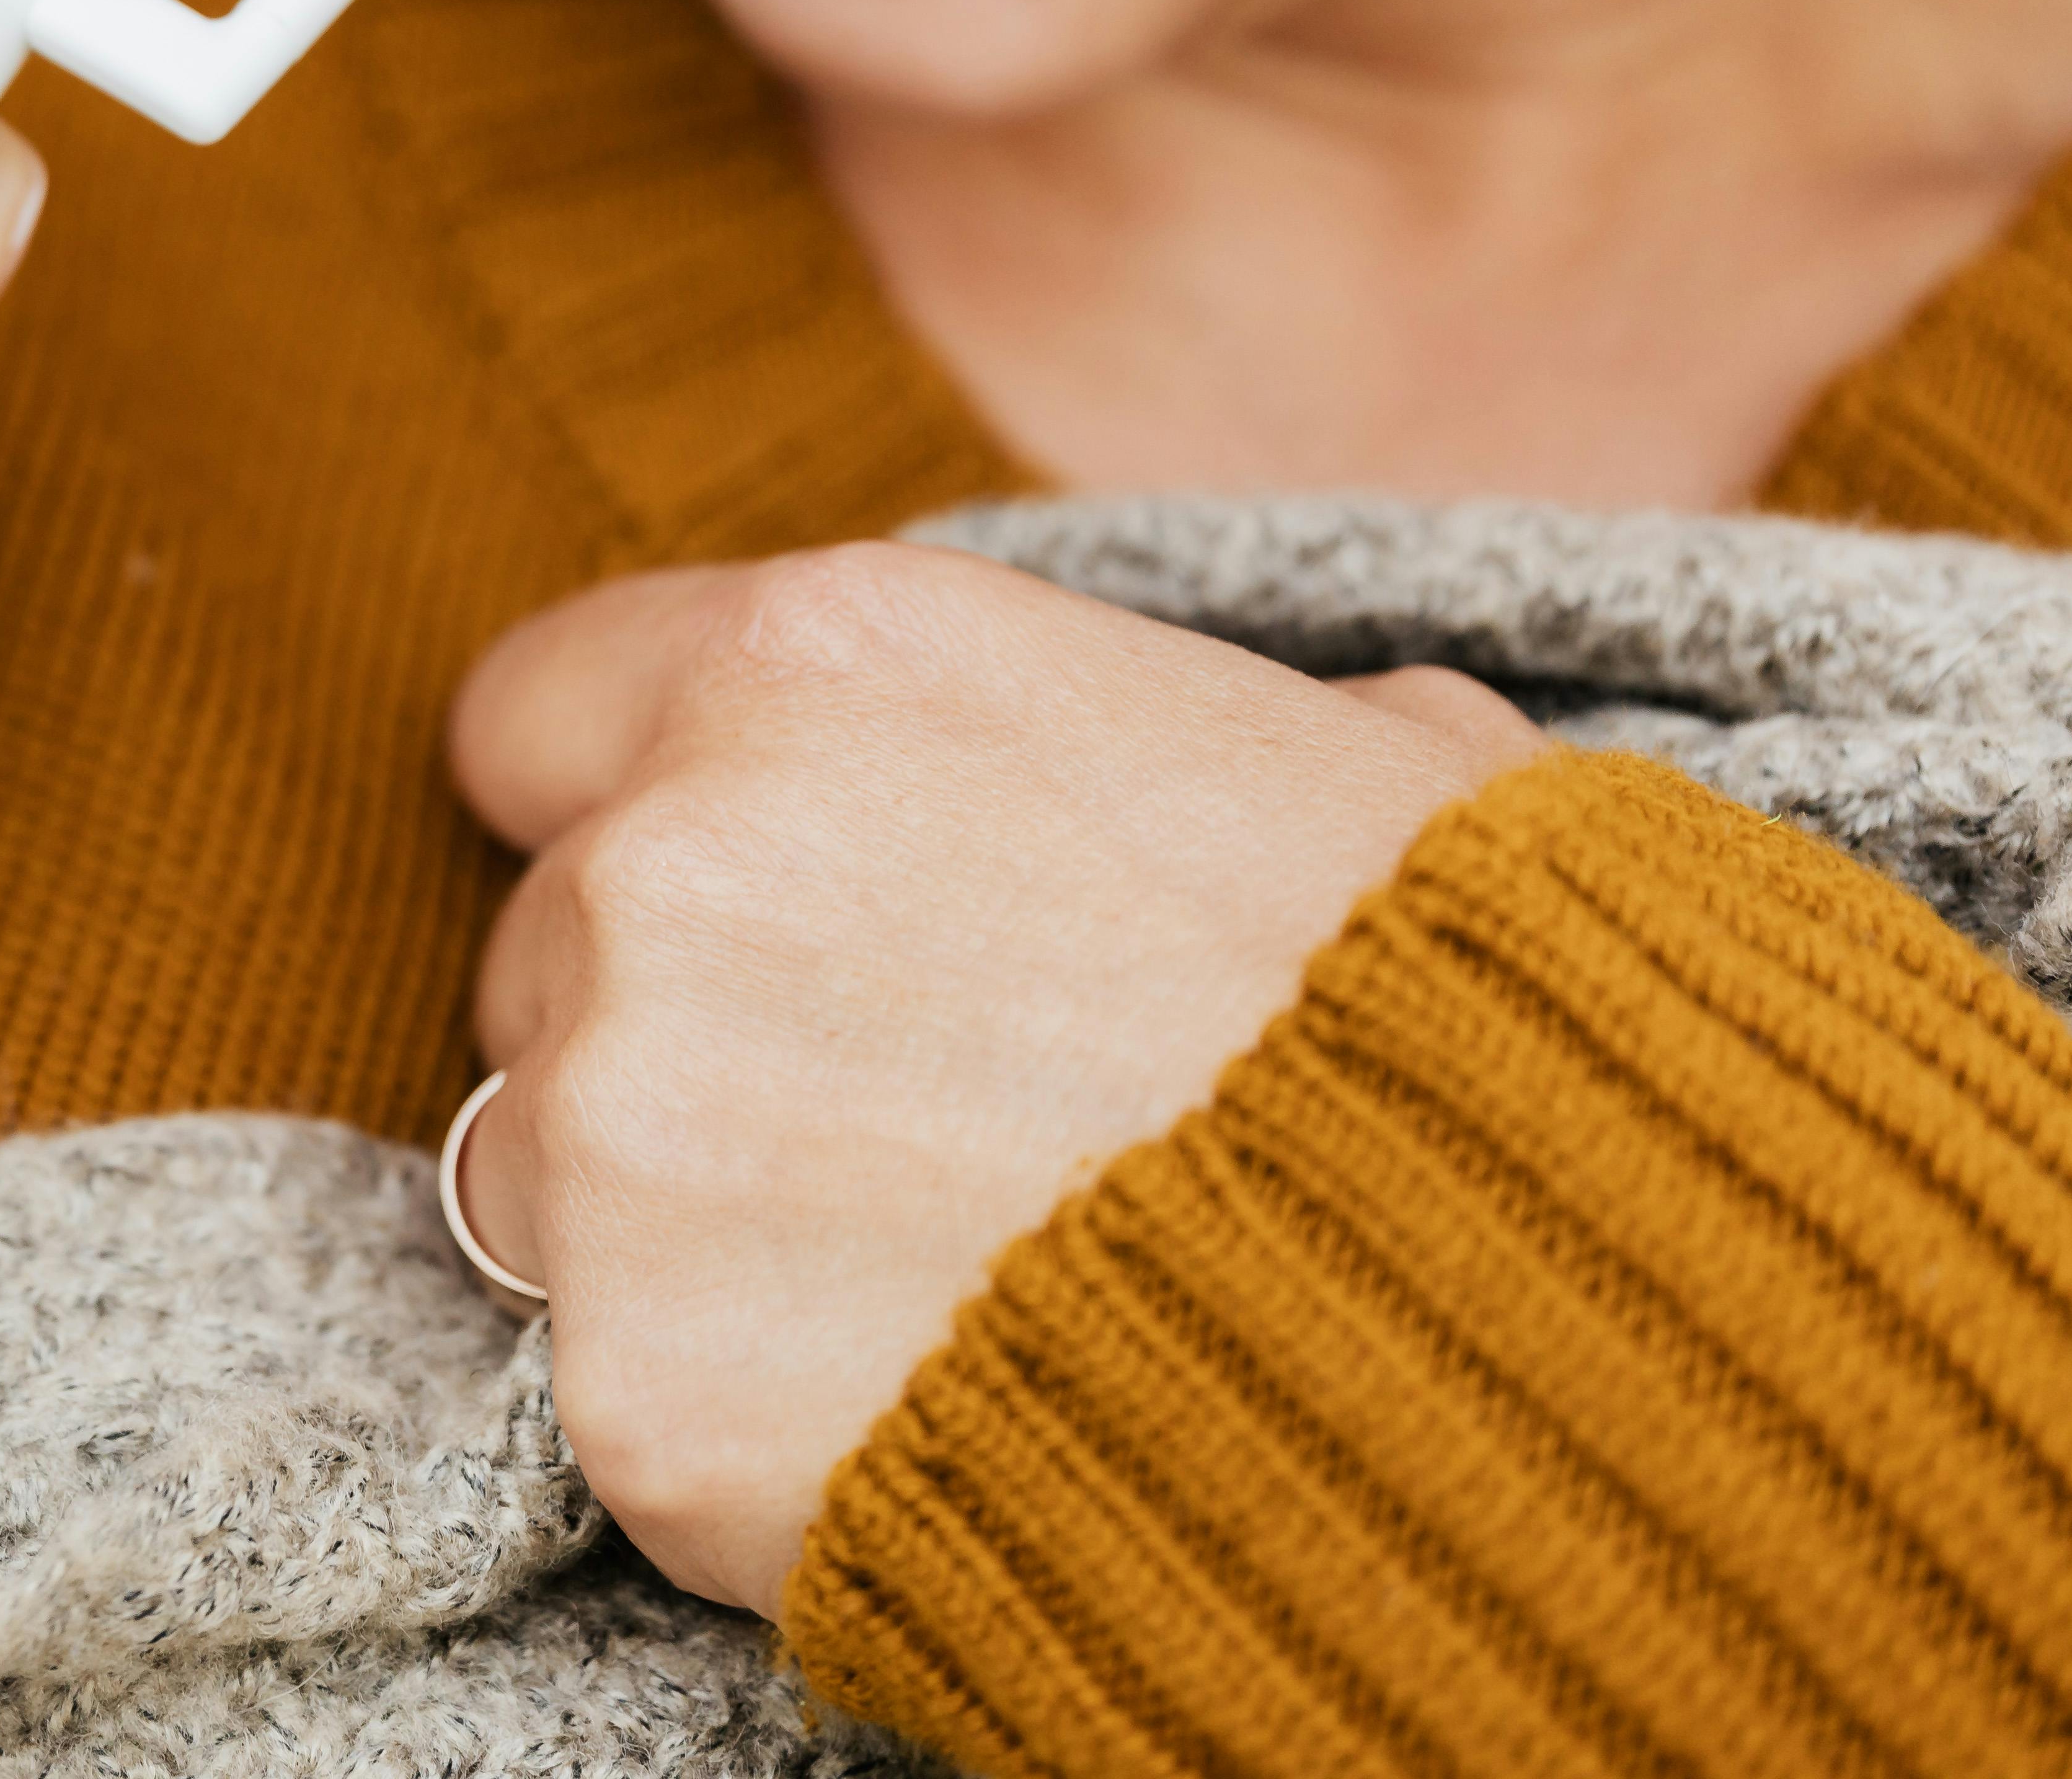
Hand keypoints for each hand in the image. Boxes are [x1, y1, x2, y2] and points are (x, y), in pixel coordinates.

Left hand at [441, 541, 1544, 1613]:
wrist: (1534, 1354)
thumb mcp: (1340, 759)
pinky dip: (728, 1407)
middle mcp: (667, 866)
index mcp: (816, 664)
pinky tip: (922, 1408)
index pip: (538, 714)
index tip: (712, 890)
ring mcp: (624, 1134)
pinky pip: (608, 1378)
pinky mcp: (629, 1385)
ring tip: (913, 1271)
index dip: (615, 806)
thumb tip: (1145, 760)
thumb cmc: (1466, 1029)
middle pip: (541, 952)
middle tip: (881, 1119)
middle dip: (669, 1027)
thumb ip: (1127, 725)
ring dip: (673, 1220)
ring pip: (537, 1170)